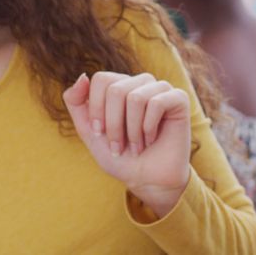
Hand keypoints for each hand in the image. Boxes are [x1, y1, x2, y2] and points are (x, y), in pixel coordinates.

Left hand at [62, 72, 191, 216]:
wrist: (147, 180)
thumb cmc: (119, 156)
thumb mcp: (89, 131)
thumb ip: (76, 103)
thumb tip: (82, 76)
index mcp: (119, 85)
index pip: (101, 79)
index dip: (96, 109)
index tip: (99, 132)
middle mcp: (140, 82)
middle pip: (116, 90)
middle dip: (114, 125)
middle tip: (119, 146)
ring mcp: (160, 88)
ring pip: (135, 98)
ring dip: (132, 131)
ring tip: (137, 146)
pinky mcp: (178, 99)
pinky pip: (157, 103)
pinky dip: (149, 128)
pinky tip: (152, 139)